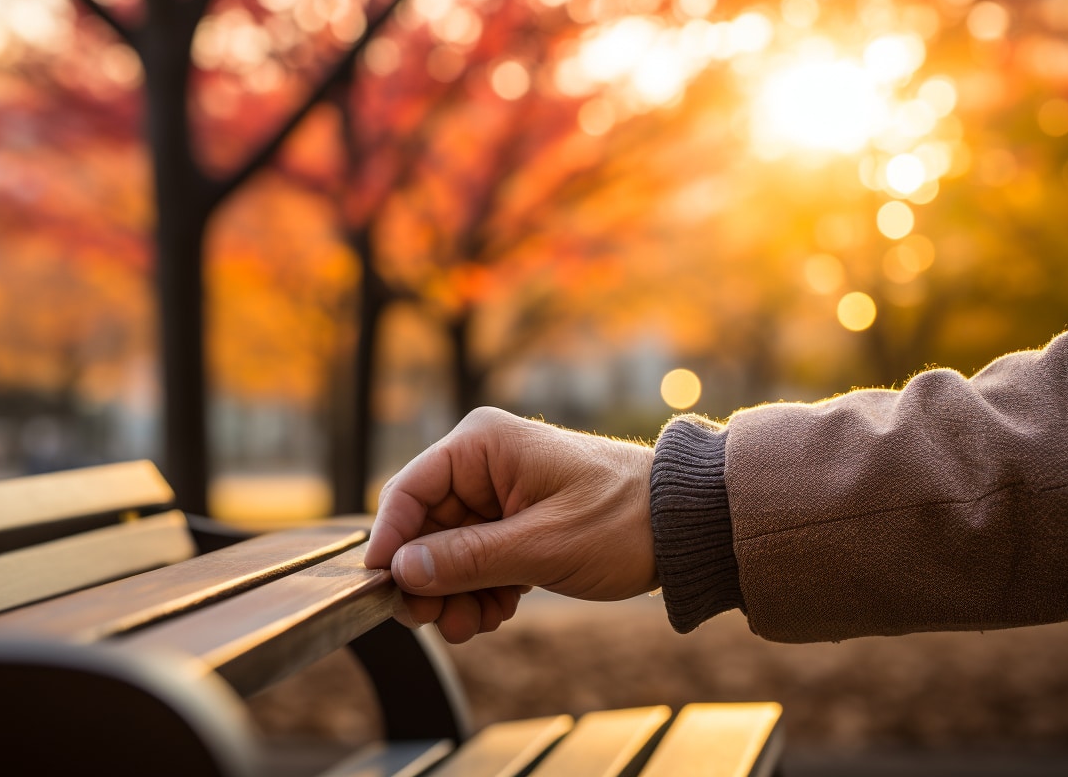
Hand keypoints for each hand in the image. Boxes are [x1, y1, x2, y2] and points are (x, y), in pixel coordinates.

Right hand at [364, 407, 656, 642]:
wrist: (684, 528)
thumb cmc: (622, 520)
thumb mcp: (541, 547)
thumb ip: (466, 560)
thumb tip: (402, 573)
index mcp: (482, 444)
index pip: (408, 491)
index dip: (389, 543)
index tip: (383, 591)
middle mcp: (482, 463)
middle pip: (423, 527)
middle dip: (429, 580)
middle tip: (437, 622)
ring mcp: (498, 493)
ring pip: (447, 551)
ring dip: (455, 593)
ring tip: (476, 623)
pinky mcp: (514, 522)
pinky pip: (475, 560)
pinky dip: (479, 590)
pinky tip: (498, 611)